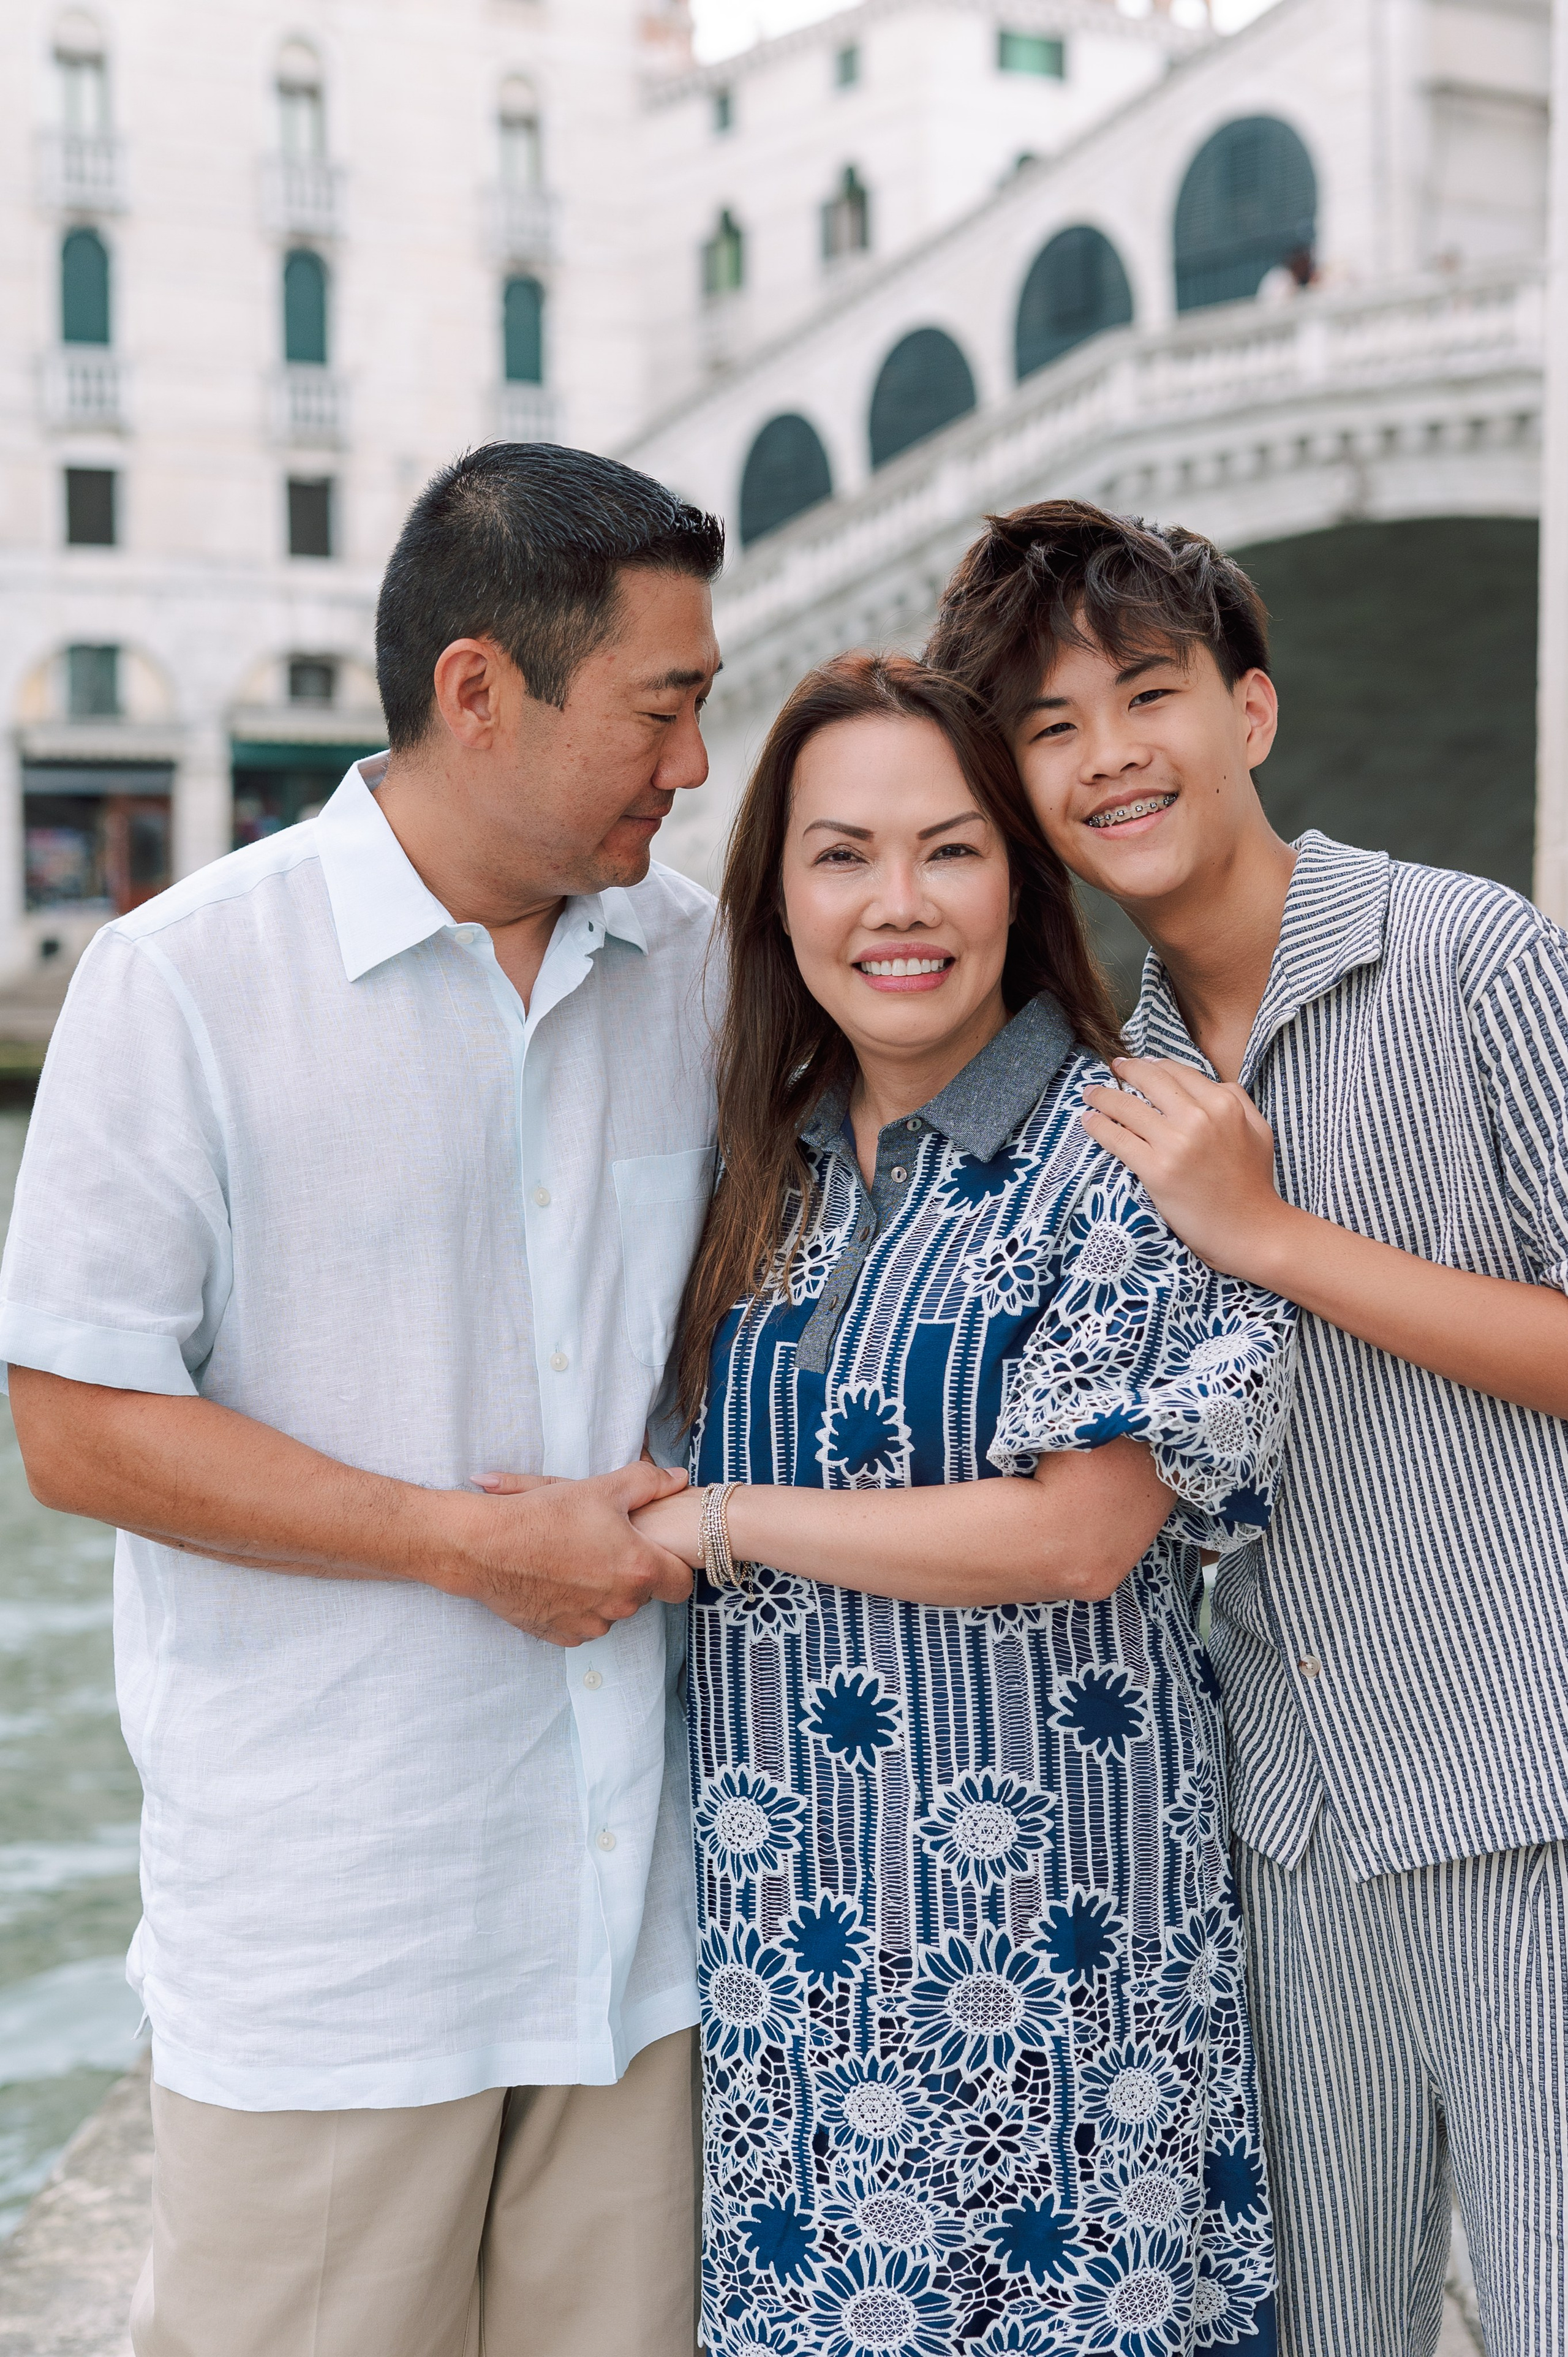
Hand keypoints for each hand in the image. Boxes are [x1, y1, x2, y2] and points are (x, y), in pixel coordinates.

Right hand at [452, 1462, 693, 1644]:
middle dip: (633, 1573)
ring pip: (613, 1610)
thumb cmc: (546, 1515)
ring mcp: (590, 1624)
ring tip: (577, 1559)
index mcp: (639, 1569)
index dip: (674, 1565)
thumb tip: (680, 1478)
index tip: (657, 1551)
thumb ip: (649, 1482)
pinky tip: (559, 1579)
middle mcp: (620, 1604)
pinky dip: (578, 1606)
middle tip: (606, 1545)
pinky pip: (584, 1623)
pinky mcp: (562, 1634)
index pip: (682, 1583)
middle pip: (645, 1594)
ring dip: (605, 1591)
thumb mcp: (603, 1488)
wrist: (487, 1546)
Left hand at [1080, 1057, 1293, 1280]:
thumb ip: (1238, 1100)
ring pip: (1127, 1107)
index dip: (1153, 1065)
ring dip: (1102, 1096)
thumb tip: (1212, 1083)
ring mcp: (1175, 1144)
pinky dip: (1098, 1126)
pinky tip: (1088, 1120)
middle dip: (1126, 1069)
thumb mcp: (1259, 1131)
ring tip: (1090, 1093)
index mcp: (1224, 1104)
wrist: (1250, 1229)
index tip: (1139, 1065)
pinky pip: (1117, 1139)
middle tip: (1113, 1068)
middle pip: (1150, 1081)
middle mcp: (1199, 1118)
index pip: (1177, 1072)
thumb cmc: (1253, 1183)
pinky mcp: (1156, 1170)